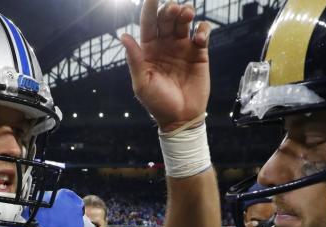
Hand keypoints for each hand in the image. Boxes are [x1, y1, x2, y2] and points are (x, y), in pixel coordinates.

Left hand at [121, 0, 211, 130]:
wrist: (180, 118)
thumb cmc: (158, 103)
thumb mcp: (142, 83)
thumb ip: (134, 59)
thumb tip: (123, 36)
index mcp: (148, 49)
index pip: (148, 23)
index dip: (149, 7)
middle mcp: (165, 44)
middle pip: (167, 18)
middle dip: (170, 9)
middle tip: (174, 9)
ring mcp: (183, 47)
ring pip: (184, 21)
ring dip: (186, 13)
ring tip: (187, 15)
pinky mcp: (199, 53)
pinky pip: (202, 33)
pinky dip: (202, 30)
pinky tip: (198, 38)